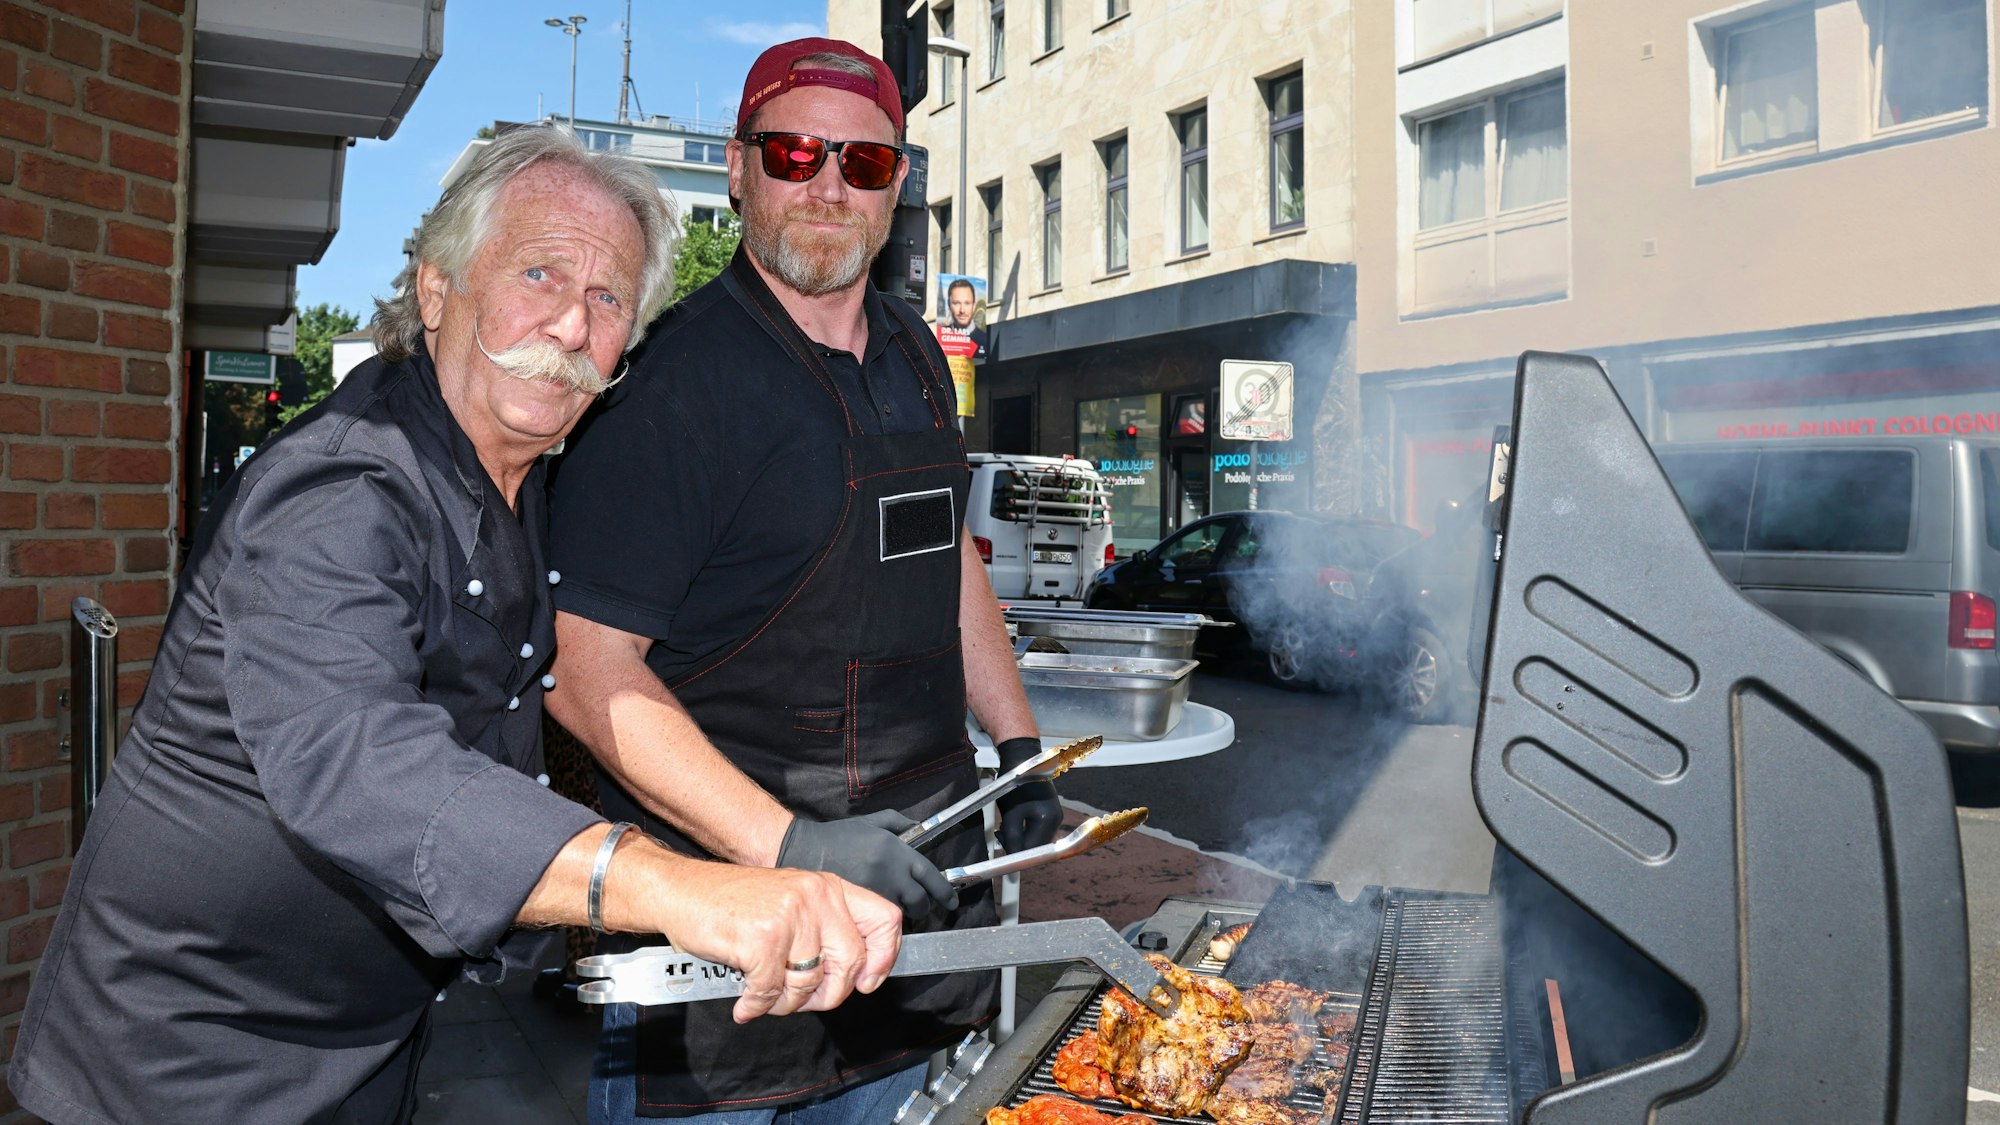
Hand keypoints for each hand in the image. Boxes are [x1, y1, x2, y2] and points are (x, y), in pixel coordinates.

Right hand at [647, 857, 901, 1023]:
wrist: (682, 891)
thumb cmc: (732, 901)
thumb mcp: (791, 899)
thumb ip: (824, 927)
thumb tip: (855, 973)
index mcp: (828, 888)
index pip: (885, 919)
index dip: (884, 957)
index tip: (868, 980)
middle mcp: (815, 898)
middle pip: (851, 963)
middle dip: (828, 994)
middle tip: (803, 1001)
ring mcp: (790, 917)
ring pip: (809, 984)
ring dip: (785, 1003)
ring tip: (766, 997)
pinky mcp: (762, 940)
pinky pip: (771, 992)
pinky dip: (756, 1005)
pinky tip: (745, 1002)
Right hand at [777, 809, 957, 919]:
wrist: (805, 849)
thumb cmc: (839, 836)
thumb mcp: (873, 821)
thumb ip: (900, 824)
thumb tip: (920, 827)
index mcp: (895, 849)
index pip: (930, 875)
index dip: (944, 892)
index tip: (951, 901)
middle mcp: (888, 871)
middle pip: (919, 900)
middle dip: (923, 907)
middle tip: (921, 906)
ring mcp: (874, 890)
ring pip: (901, 913)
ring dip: (904, 913)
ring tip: (898, 909)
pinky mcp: (859, 905)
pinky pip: (880, 917)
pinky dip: (884, 917)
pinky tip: (878, 912)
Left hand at [994, 737, 1062, 852]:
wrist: (1021, 759)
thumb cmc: (1015, 783)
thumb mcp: (1010, 813)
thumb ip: (1012, 838)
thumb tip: (1013, 859)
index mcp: (1049, 819)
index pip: (1035, 850)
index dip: (1020, 858)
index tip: (1005, 862)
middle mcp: (1056, 819)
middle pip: (1037, 846)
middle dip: (1019, 846)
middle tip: (1000, 837)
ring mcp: (1054, 815)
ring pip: (1036, 839)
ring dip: (1020, 839)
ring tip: (1004, 828)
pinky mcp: (1049, 812)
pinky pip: (1036, 829)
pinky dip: (1024, 830)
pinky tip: (1012, 822)